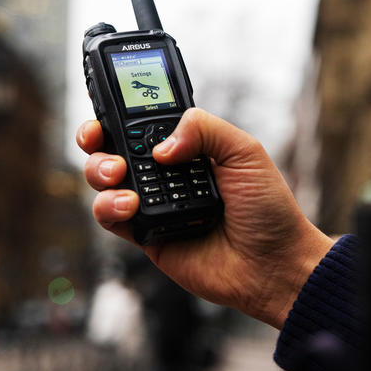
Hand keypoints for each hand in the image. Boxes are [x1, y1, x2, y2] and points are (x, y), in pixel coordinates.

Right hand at [77, 108, 333, 328]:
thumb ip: (204, 129)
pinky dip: (109, 207)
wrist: (273, 264)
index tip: (106, 106)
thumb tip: (160, 145)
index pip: (145, 121)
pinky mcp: (147, 235)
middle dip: (97, 137)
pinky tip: (128, 205)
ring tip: (119, 174)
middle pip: (114, 146)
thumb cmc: (269, 208)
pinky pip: (111, 218)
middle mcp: (168, 172)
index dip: (120, 112)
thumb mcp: (245, 152)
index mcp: (190, 146)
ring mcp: (156, 203)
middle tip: (99, 138)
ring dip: (100, 170)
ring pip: (106, 180)